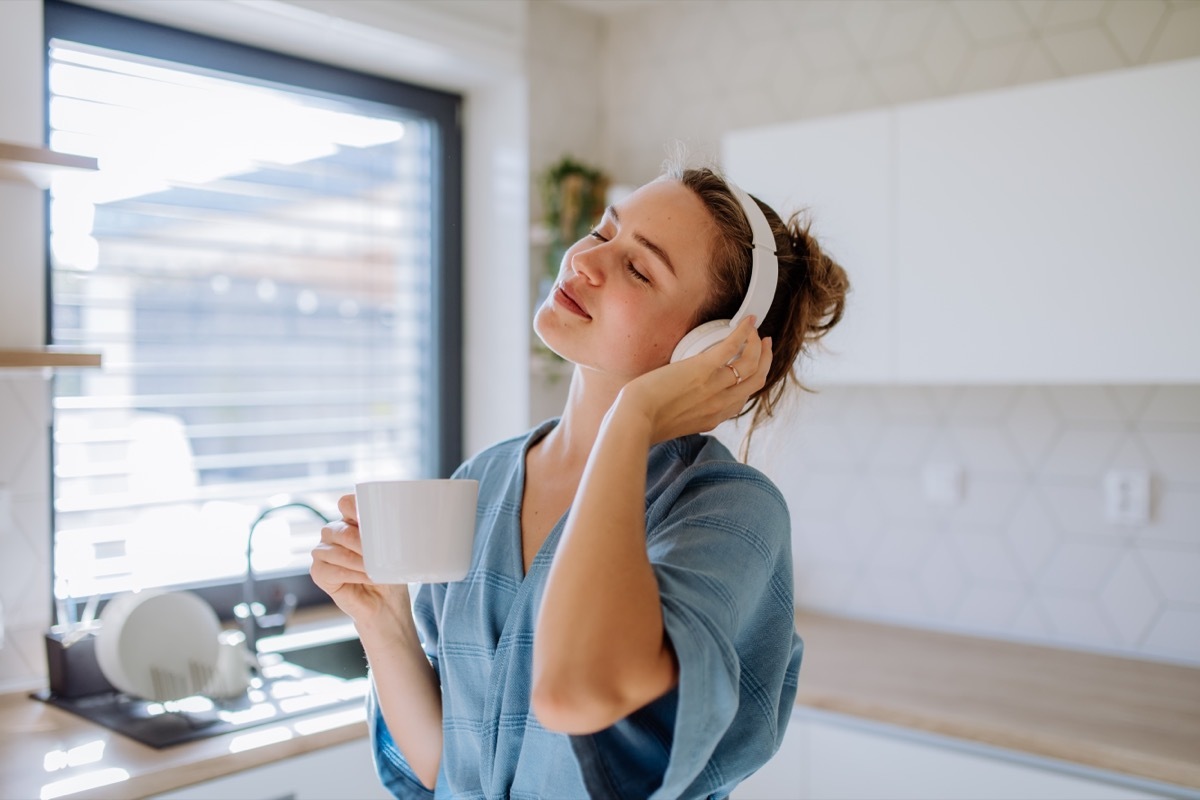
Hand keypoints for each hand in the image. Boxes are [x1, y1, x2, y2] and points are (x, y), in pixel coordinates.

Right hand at [310, 493, 409, 632]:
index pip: (346, 503)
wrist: (387, 604)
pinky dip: (349, 574)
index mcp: (353, 521)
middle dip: (360, 542)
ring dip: (357, 561)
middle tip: (379, 555)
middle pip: (339, 529)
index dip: (356, 508)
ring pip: (333, 550)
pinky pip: (327, 569)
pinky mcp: (319, 573)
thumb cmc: (391, 574)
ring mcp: (324, 552)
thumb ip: (390, 535)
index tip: (374, 521)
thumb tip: (399, 524)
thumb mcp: (395, 550)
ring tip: (375, 570)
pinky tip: (366, 578)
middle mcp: (335, 533)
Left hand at [617, 316, 772, 443]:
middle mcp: (721, 403)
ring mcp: (715, 386)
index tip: (751, 368)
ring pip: (751, 363)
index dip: (751, 381)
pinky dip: (744, 332)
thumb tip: (684, 405)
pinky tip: (748, 321)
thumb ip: (688, 415)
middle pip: (756, 380)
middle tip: (763, 344)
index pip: (743, 400)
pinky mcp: (703, 368)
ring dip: (757, 344)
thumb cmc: (645, 421)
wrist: (635, 420)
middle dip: (765, 360)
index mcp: (714, 417)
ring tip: (755, 331)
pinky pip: (732, 346)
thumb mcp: (676, 425)